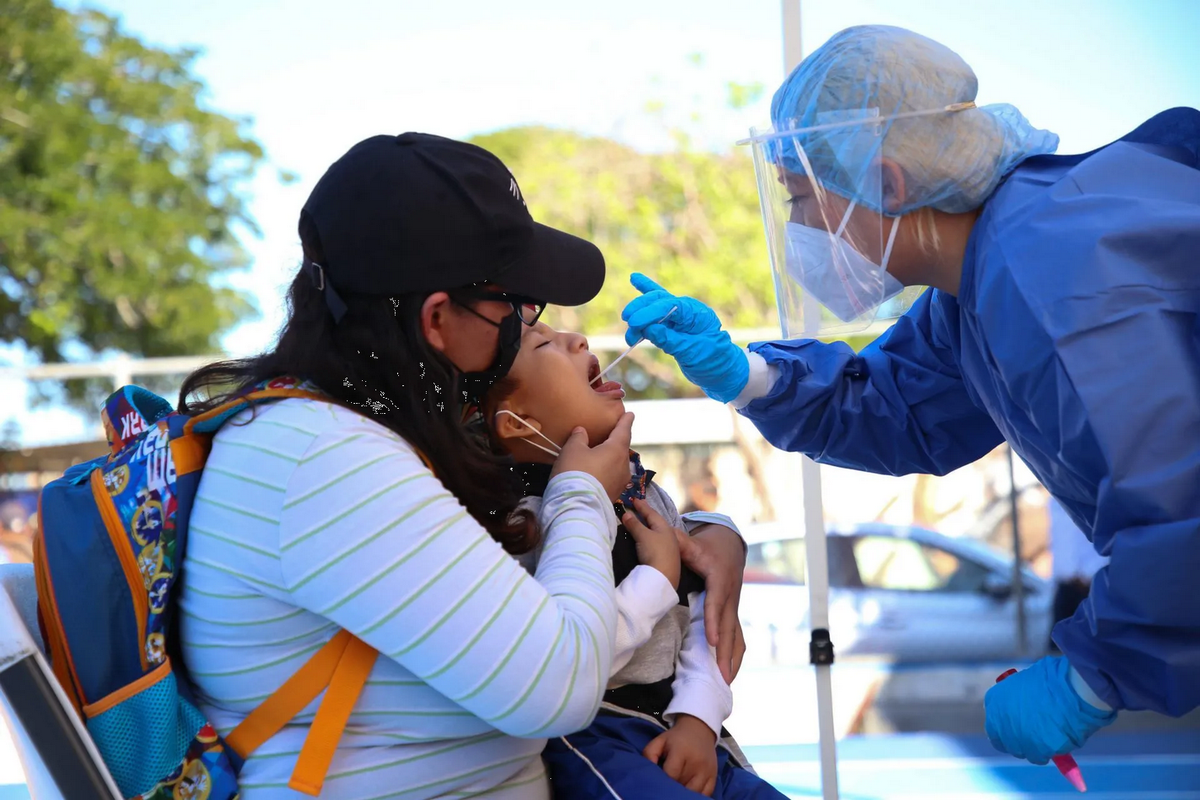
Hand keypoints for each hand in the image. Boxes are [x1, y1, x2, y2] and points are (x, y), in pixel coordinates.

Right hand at [553, 412, 634, 501]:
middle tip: (611, 435)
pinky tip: (598, 473)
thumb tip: (582, 431)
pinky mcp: (614, 494)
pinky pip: (613, 477)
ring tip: (602, 456)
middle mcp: (623, 465)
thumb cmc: (576, 472)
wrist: (577, 507)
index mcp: (616, 450)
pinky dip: (608, 471)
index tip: (630, 414)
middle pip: (622, 449)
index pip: (623, 431)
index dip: (626, 421)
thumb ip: (579, 437)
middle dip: (617, 442)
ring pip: (618, 464)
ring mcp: (621, 482)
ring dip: (611, 459)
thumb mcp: (572, 449)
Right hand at [621, 274, 749, 402]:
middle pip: (658, 300)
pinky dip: (645, 294)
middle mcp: (686, 309)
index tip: (633, 323)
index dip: (649, 313)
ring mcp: (678, 314)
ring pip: (653, 304)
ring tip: (629, 336)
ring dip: (638, 317)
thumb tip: (648, 329)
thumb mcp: (692, 353)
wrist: (721, 370)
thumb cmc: (713, 360)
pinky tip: (634, 278)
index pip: (669, 305)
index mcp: (696, 313)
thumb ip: (670, 340)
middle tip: (629, 324)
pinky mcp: (671, 323)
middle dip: (640, 310)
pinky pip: (656, 308)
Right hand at [624, 498, 681, 588]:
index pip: (651, 513)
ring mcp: (668, 546)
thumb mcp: (643, 536)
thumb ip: (634, 524)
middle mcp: (668, 535)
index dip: (642, 506)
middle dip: (646, 514)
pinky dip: (648, 535)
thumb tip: (626, 514)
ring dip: (647, 525)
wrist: (664, 577)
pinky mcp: (665, 557)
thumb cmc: (655, 552)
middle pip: (655, 522)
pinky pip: (655, 540)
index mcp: (664, 527)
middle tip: (638, 507)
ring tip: (640, 521)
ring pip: (656, 531)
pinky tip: (646, 538)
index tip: (634, 499)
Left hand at [642, 715, 717, 795]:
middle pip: (682, 785)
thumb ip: (649, 754)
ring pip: (694, 792)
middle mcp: (697, 762)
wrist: (699, 729)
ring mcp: (707, 771)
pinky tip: (687, 793)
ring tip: (675, 791)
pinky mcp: (714, 776)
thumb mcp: (660, 740)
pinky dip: (696, 796)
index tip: (658, 783)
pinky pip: (706, 794)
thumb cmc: (676, 738)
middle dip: (672, 789)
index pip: (671, 775)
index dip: (663, 782)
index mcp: (682, 751)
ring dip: (684, 794)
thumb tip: (646, 772)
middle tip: (665, 788)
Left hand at [678, 524, 746, 683]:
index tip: (711, 640)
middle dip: (725, 653)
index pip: (717, 603)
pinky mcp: (733, 615)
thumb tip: (664, 535)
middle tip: (721, 676)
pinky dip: (734, 657)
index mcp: (721, 580)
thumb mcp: (693, 543)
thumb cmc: (707, 547)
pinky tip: (728, 675)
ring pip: (736, 638)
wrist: (729, 546)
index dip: (714, 622)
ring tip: (724, 683)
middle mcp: (731, 597)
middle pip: (729, 628)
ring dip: (732, 660)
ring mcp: (734, 608)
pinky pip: (737, 639)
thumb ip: (679, 541)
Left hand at [985, 656, 1116, 764]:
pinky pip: (1041, 757)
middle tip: (1037, 736)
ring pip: (1024, 752)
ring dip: (1036, 748)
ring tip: (1052, 733)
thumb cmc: (1051, 678)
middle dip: (1020, 742)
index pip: (994, 726)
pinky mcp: (1035, 751)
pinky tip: (1058, 739)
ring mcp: (1016, 739)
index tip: (1018, 730)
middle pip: (1007, 743)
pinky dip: (1050, 752)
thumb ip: (1016, 699)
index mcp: (994, 703)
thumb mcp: (1023, 683)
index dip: (1007, 730)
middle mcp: (999, 723)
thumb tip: (1021, 711)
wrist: (1070, 687)